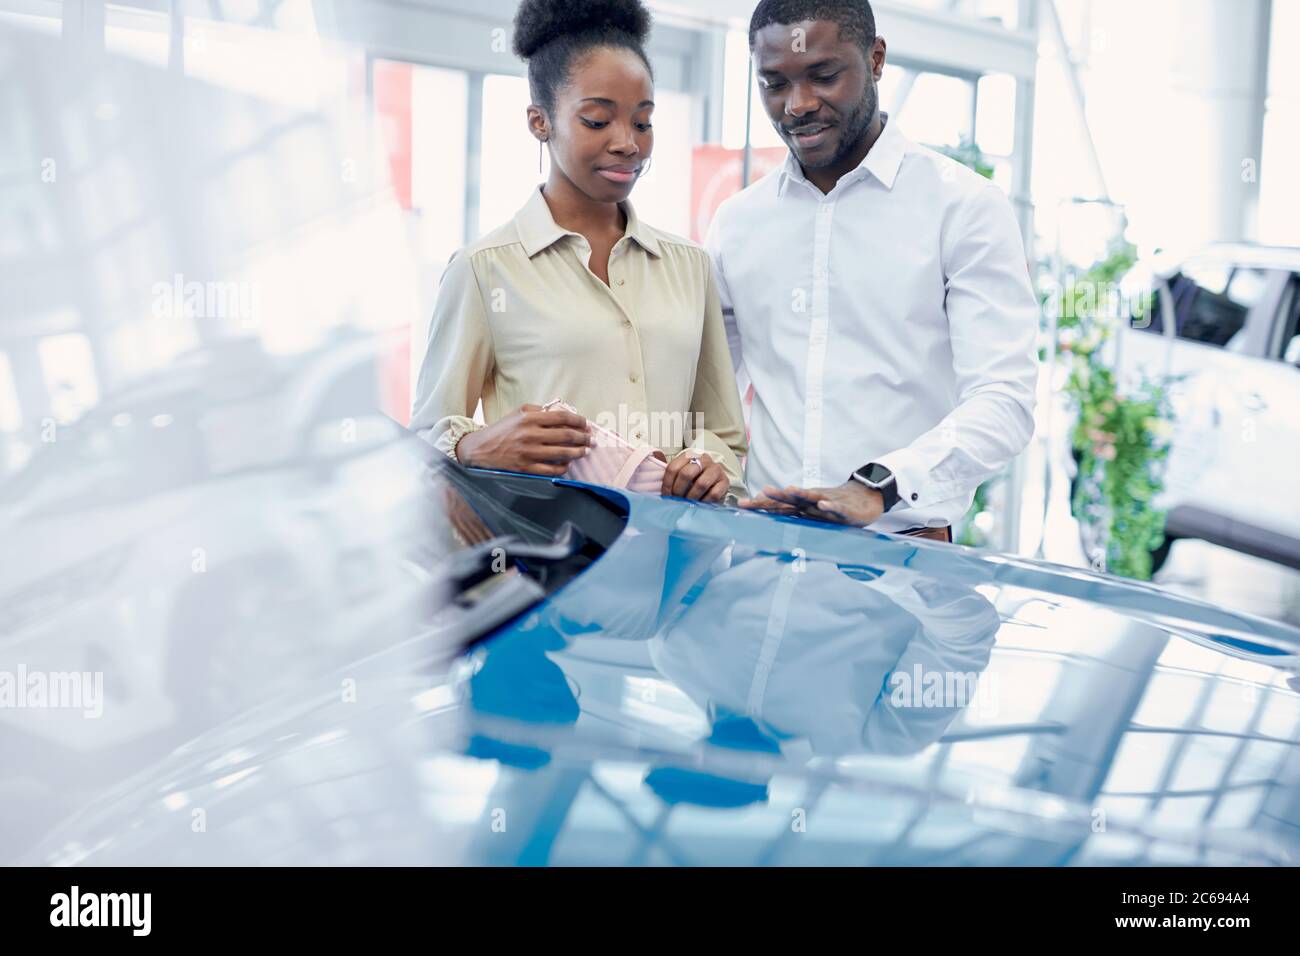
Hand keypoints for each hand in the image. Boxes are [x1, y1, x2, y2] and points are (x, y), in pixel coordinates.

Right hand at [455, 404, 592, 476]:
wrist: (480, 449)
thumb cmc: (502, 430)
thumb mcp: (518, 413)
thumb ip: (538, 411)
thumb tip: (561, 413)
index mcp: (529, 418)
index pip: (561, 417)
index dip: (577, 420)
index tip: (586, 424)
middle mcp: (530, 435)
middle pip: (565, 435)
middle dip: (582, 437)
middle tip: (590, 439)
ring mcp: (528, 452)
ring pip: (562, 453)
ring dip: (577, 452)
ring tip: (584, 451)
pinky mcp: (526, 467)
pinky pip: (551, 469)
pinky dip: (563, 467)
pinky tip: (568, 464)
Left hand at [661, 451, 728, 502]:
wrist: (714, 481)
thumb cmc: (695, 478)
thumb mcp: (682, 473)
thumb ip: (672, 475)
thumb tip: (658, 474)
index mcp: (689, 455)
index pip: (673, 468)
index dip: (667, 484)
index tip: (666, 495)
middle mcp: (703, 459)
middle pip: (686, 474)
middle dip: (679, 490)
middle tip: (677, 500)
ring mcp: (715, 469)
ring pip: (701, 484)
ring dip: (692, 497)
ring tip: (688, 503)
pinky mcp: (725, 481)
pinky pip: (714, 494)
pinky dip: (705, 501)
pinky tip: (700, 504)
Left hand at [738, 481, 884, 525]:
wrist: (864, 498)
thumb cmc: (834, 510)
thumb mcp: (813, 519)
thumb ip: (796, 528)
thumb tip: (775, 551)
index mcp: (802, 506)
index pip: (778, 505)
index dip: (760, 504)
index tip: (741, 505)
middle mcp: (811, 503)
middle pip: (787, 500)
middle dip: (769, 499)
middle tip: (750, 500)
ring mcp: (827, 503)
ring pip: (810, 498)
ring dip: (799, 494)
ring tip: (786, 491)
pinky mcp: (844, 509)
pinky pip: (836, 508)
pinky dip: (830, 507)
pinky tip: (822, 505)